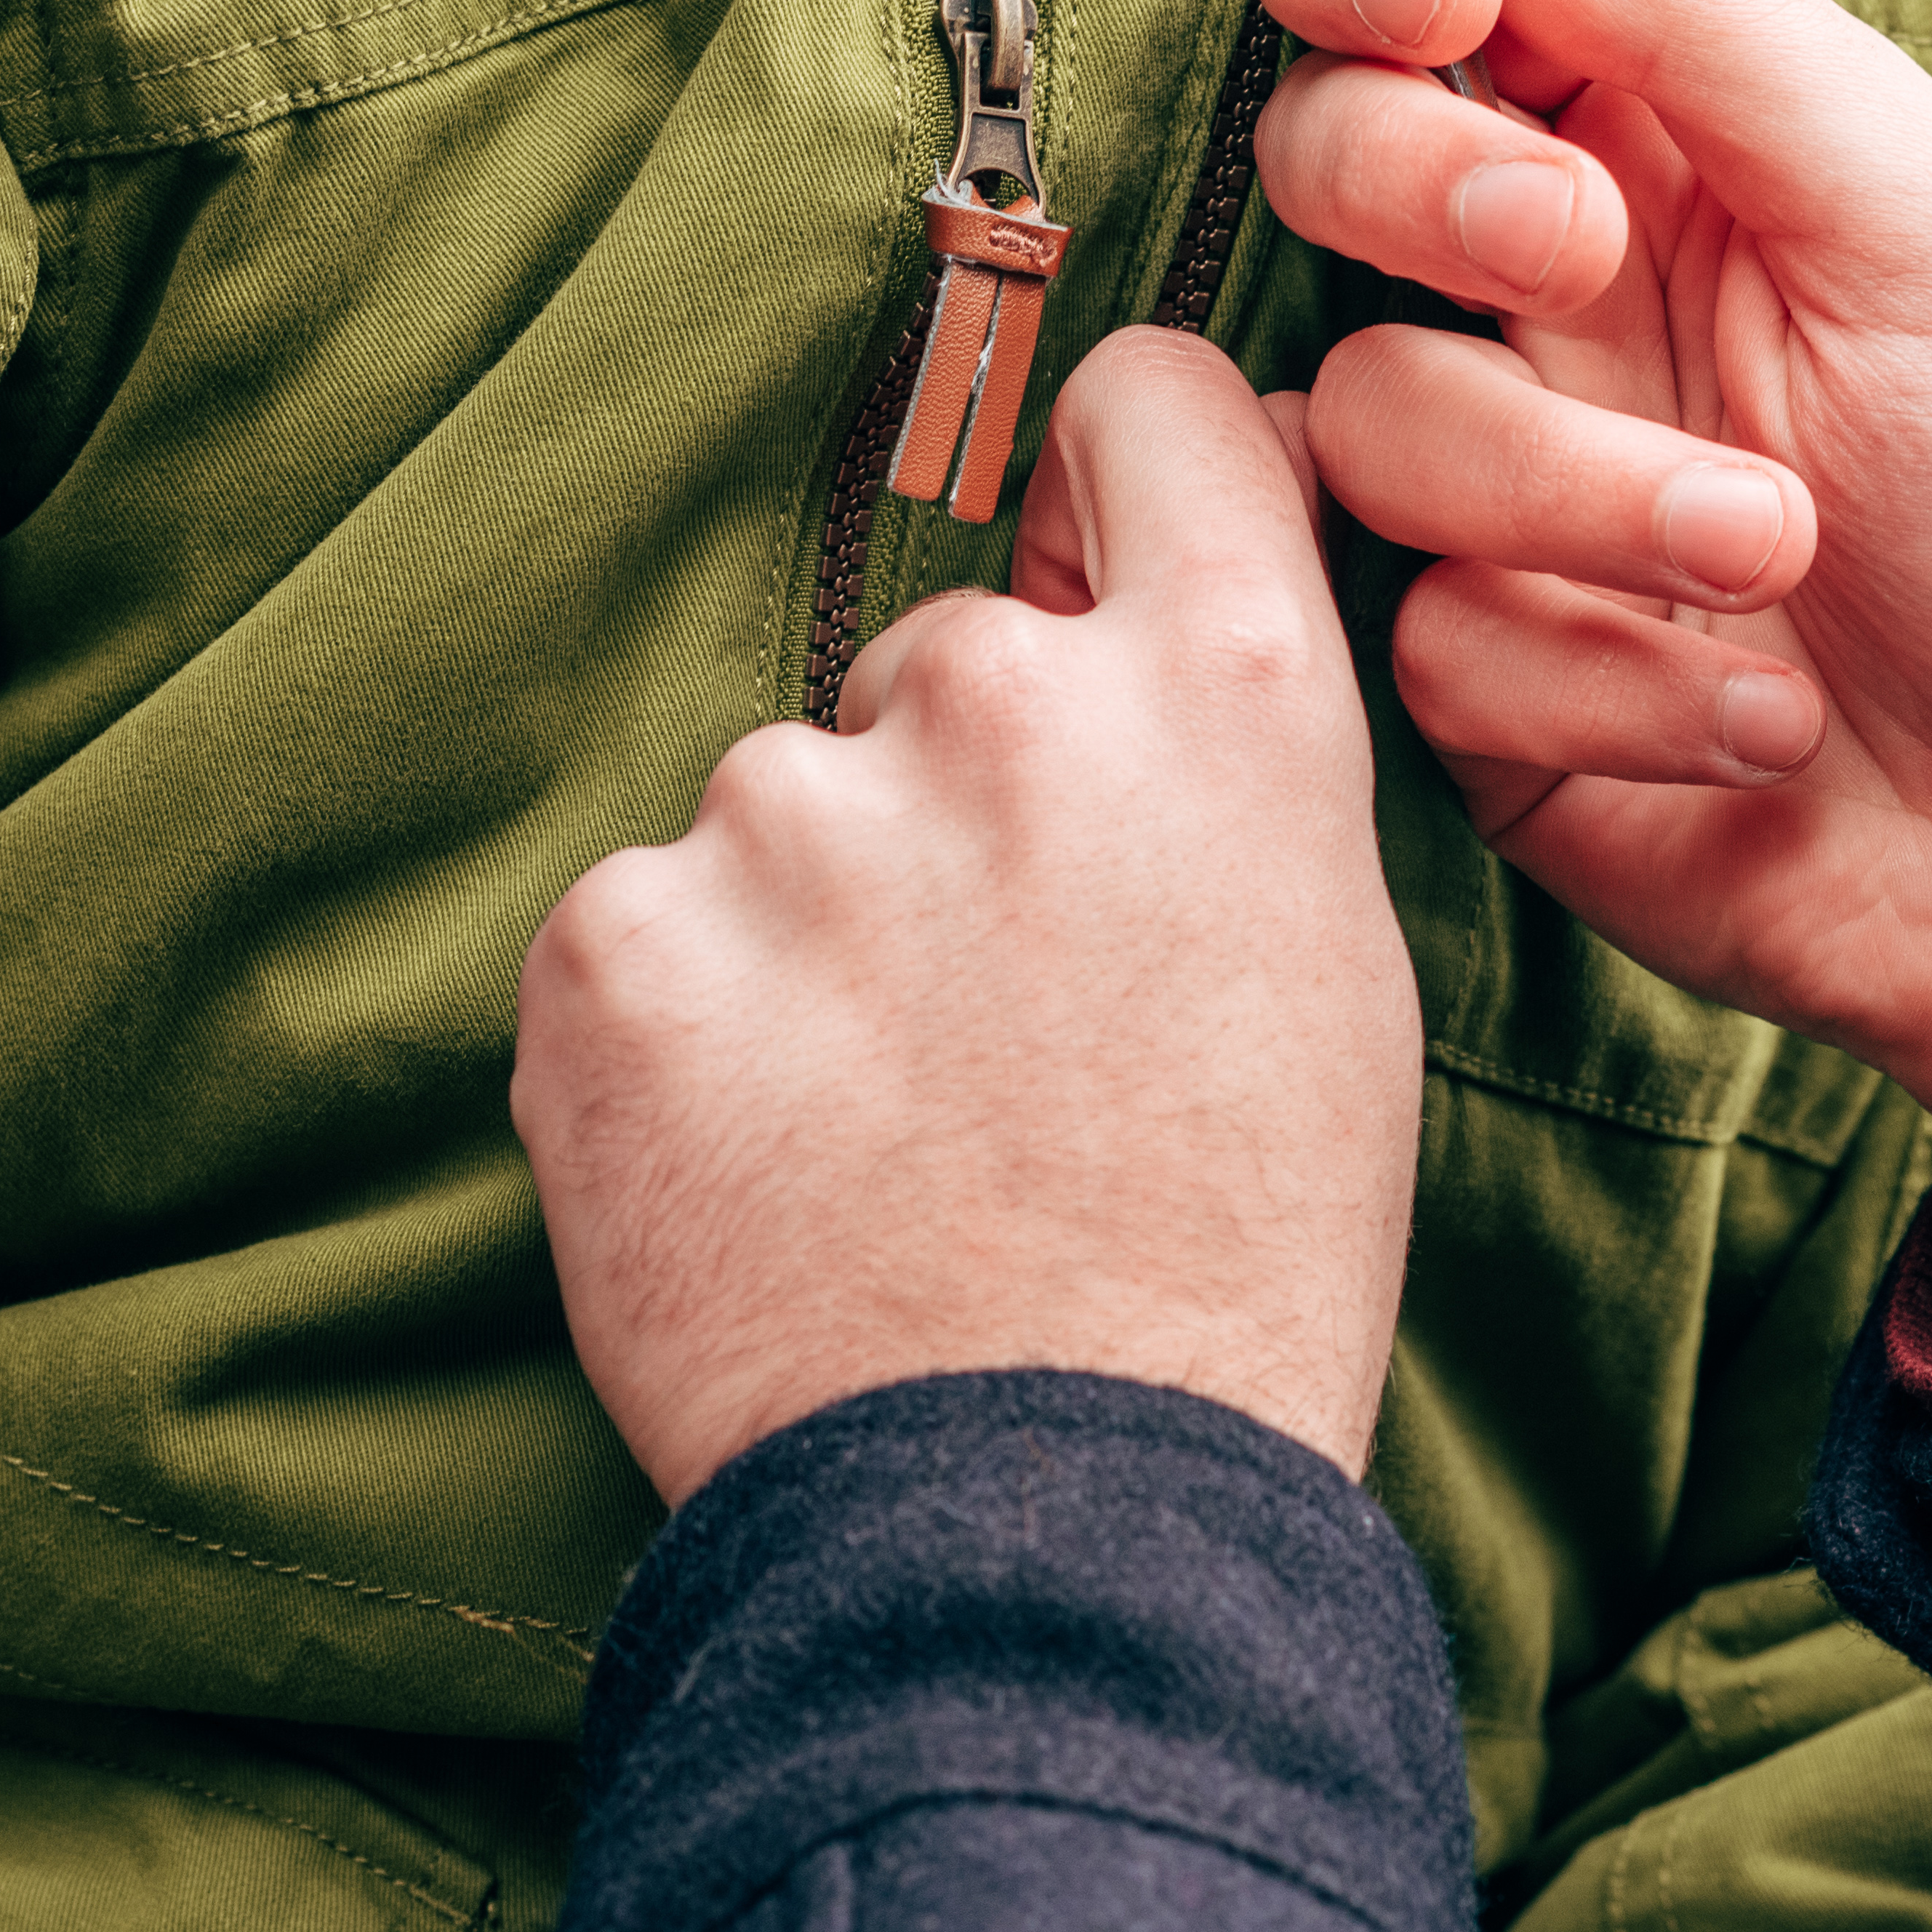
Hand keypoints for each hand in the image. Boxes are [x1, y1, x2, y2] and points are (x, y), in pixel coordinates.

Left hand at [513, 331, 1422, 1501]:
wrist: (1049, 1525)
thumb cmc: (1221, 1267)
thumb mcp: (1317, 965)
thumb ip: (1213, 760)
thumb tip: (1113, 622)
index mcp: (1223, 695)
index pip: (1151, 406)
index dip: (1111, 460)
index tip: (1081, 525)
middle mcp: (1007, 700)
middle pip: (943, 665)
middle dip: (947, 808)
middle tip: (995, 1030)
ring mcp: (788, 812)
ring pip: (779, 810)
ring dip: (805, 931)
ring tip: (878, 1137)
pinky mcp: (614, 940)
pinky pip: (638, 933)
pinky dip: (678, 1037)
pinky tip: (764, 1171)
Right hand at [1249, 0, 1931, 1268]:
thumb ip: (1708, 21)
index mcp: (1682, 149)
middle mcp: (1567, 302)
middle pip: (1329, 159)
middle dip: (1424, 184)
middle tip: (1577, 247)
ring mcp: (1513, 502)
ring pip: (1372, 412)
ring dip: (1576, 487)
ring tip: (1779, 556)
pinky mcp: (1486, 693)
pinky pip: (1422, 638)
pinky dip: (1609, 673)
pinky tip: (1767, 719)